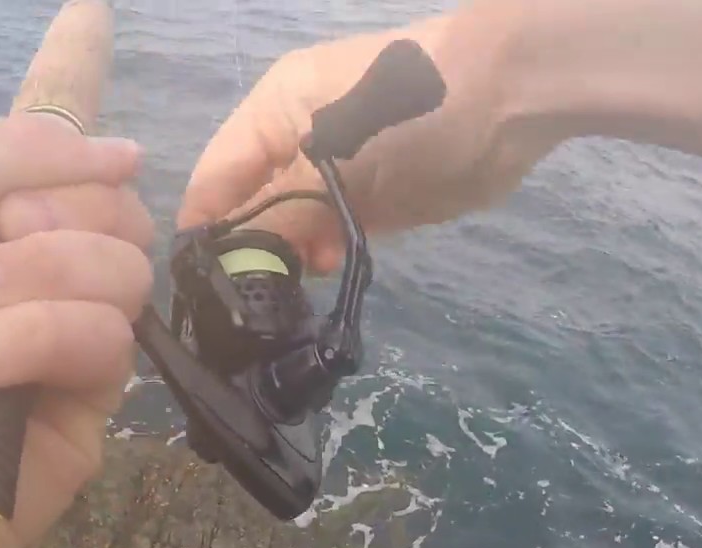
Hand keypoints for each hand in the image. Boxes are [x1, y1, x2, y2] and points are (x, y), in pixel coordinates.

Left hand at [0, 113, 151, 547]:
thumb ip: (20, 149)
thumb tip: (130, 153)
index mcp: (17, 218)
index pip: (102, 177)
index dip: (74, 176)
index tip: (6, 208)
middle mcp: (59, 276)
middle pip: (125, 221)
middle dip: (40, 237)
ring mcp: (78, 342)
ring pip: (124, 279)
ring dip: (24, 289)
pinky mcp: (90, 407)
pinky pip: (105, 344)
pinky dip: (28, 342)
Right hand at [176, 11, 556, 273]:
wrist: (508, 101)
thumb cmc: (410, 114)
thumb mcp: (337, 160)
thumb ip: (284, 212)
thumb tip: (240, 258)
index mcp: (274, 109)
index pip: (216, 174)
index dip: (202, 224)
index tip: (193, 280)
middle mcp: (296, 137)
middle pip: (252, 200)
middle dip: (250, 245)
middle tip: (251, 292)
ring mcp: (338, 168)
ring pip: (293, 221)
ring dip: (290, 253)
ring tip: (297, 276)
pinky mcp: (375, 196)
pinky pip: (333, 229)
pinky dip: (327, 251)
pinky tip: (326, 267)